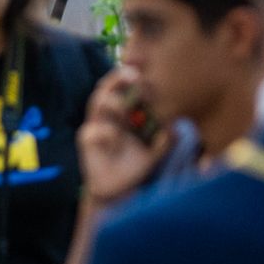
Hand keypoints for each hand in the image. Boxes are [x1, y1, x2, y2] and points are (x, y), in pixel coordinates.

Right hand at [78, 67, 171, 208]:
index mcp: (125, 115)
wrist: (119, 191)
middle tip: (133, 75)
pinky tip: (116, 139)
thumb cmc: (136, 166)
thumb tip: (177, 127)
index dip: (131, 79)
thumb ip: (165, 139)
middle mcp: (109, 117)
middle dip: (118, 80)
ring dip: (112, 102)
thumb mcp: (156, 152)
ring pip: (97, 104)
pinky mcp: (87, 141)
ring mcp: (96, 126)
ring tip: (123, 108)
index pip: (125, 90)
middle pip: (108, 90)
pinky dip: (107, 133)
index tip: (145, 73)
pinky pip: (94, 130)